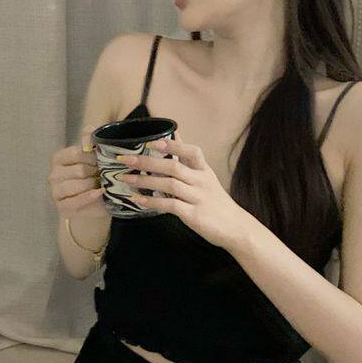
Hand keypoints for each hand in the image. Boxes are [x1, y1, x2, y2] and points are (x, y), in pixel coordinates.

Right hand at [47, 124, 107, 220]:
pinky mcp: (62, 208)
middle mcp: (54, 175)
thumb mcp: (95, 155)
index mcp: (59, 159)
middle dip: (95, 172)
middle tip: (107, 174)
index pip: (75, 153)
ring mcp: (56, 192)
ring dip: (93, 185)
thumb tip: (89, 132)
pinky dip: (89, 197)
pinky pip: (75, 202)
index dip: (92, 156)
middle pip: (78, 170)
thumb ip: (90, 138)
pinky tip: (99, 193)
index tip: (103, 160)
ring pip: (75, 186)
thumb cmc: (96, 175)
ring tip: (105, 183)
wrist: (100, 201)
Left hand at [117, 132, 249, 250]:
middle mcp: (201, 182)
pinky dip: (152, 202)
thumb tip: (175, 134)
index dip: (173, 144)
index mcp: (204, 171)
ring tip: (125, 179)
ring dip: (144, 181)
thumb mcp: (206, 176)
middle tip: (125, 159)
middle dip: (146, 161)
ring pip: (169, 184)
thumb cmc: (217, 202)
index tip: (151, 141)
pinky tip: (138, 200)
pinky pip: (170, 205)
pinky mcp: (194, 215)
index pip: (192, 151)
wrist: (236, 228)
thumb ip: (189, 158)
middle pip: (173, 166)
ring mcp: (198, 198)